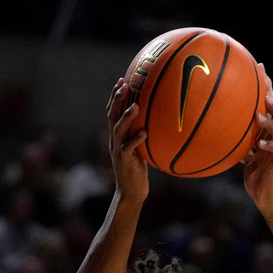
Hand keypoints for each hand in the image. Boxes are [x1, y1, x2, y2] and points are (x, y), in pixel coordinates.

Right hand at [106, 78, 148, 203]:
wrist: (131, 192)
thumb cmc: (139, 171)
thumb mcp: (142, 150)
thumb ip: (144, 136)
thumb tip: (160, 123)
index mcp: (117, 136)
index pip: (113, 111)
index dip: (115, 96)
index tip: (122, 80)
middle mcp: (114, 140)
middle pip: (111, 115)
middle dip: (117, 98)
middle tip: (124, 84)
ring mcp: (118, 150)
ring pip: (117, 129)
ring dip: (126, 117)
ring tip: (135, 106)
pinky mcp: (124, 161)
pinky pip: (128, 148)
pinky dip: (136, 139)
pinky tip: (144, 133)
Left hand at [242, 65, 272, 214]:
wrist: (264, 195)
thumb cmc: (253, 174)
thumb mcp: (240, 152)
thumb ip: (233, 138)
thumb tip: (210, 124)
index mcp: (267, 132)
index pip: (270, 105)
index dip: (267, 86)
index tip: (260, 67)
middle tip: (265, 93)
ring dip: (271, 122)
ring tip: (260, 116)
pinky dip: (269, 147)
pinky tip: (259, 145)